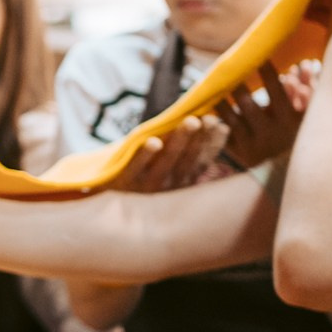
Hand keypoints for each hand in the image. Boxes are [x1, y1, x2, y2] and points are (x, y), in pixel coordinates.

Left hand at [114, 115, 228, 193]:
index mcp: (182, 182)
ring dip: (179, 141)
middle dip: (200, 138)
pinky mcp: (125, 183)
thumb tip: (221, 125)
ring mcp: (147, 186)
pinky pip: (135, 168)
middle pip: (188, 160)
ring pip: (166, 162)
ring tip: (191, 121)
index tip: (223, 125)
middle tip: (209, 119)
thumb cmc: (145, 182)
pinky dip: (144, 155)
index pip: (202, 162)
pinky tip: (153, 142)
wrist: (108, 213)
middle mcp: (169, 187)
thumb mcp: (171, 170)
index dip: (213, 145)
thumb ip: (191, 151)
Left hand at [214, 62, 303, 170]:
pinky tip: (205, 109)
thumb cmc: (296, 135)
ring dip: (221, 101)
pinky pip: (222, 134)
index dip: (267, 73)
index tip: (259, 58)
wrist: (285, 172)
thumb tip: (303, 65)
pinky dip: (213, 121)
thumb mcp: (306, 114)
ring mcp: (253, 146)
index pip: (277, 91)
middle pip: (248, 105)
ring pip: (231, 119)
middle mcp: (271, 134)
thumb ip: (307, 88)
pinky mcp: (239, 154)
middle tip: (228, 70)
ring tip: (213, 87)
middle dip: (237, 86)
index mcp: (289, 121)